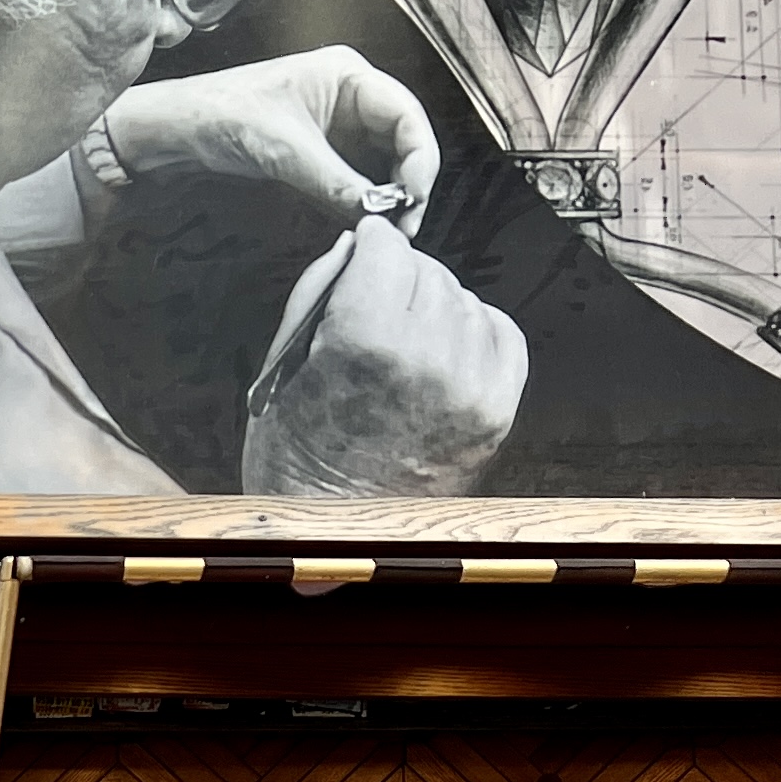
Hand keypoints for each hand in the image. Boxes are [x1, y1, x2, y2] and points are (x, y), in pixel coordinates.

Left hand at [104, 47, 442, 218]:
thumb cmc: (224, 117)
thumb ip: (337, 183)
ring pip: (383, 163)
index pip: (408, 115)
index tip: (413, 201)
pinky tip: (364, 225)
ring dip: (388, 198)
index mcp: (351, 75)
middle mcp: (353, 97)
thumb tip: (380, 216)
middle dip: (408, 184)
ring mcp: (339, 126)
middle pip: (403, 141)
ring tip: (388, 234)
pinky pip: (356, 178)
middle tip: (404, 230)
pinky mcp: (321, 153)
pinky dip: (363, 201)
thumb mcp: (285, 151)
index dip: (420, 160)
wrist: (176, 131)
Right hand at [240, 220, 526, 497]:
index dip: (370, 246)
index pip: (387, 248)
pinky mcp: (497, 408)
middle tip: (373, 316)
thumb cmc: (295, 458)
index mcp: (364, 342)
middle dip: (399, 282)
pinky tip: (440, 357)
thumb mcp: (280, 371)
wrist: (336, 537)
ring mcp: (469, 385)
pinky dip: (472, 333)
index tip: (364, 250)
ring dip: (434, 311)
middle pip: (427, 270)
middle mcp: (426, 357)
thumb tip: (354, 244)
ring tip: (402, 351)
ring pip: (463, 298)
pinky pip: (500, 332)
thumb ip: (315, 292)